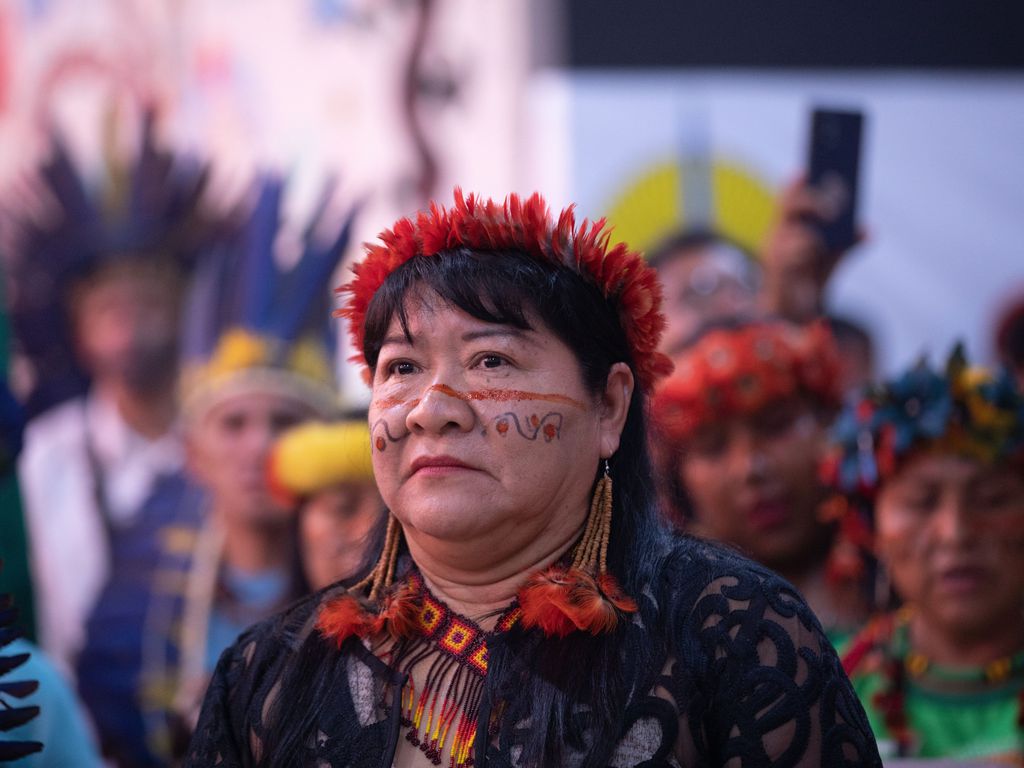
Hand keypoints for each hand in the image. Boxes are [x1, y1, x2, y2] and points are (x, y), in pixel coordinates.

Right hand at [760, 176, 864, 321]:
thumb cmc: (809, 282)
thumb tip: (868, 230)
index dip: (797, 183)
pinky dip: (809, 247)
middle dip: (812, 201)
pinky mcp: (777, 267)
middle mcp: (776, 235)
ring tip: (826, 236)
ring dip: (815, 231)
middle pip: (788, 205)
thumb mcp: (833, 259)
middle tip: (834, 206)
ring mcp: (774, 250)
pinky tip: (815, 250)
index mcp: (787, 228)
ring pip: (798, 228)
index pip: (788, 197)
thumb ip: (848, 243)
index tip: (807, 170)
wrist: (793, 316)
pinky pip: (796, 249)